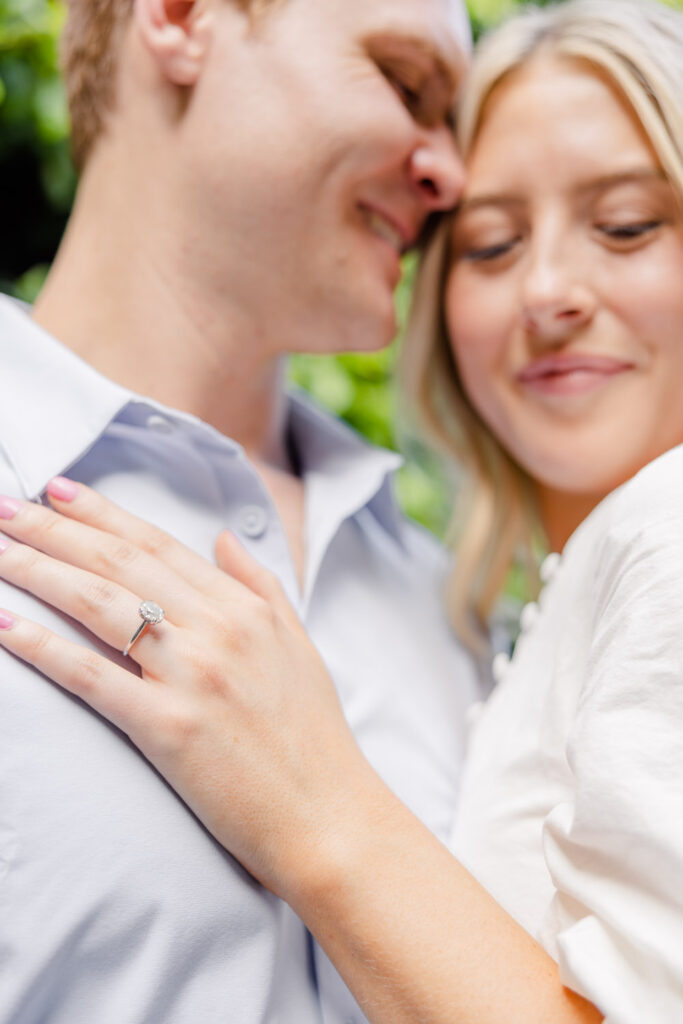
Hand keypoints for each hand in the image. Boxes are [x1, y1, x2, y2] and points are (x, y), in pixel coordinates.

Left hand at [0, 480, 367, 894]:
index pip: (158, 544)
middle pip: (119, 563)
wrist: (330, 817)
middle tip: (5, 508)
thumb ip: (261, 584)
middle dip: (55, 529)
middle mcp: (218, 630)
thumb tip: (223, 537)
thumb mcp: (299, 644)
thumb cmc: (314, 737)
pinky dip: (42, 647)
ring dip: (38, 571)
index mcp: (246, 608)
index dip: (102, 512)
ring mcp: (193, 675)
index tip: (58, 490)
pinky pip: (90, 676)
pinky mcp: (169, 728)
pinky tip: (4, 624)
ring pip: (98, 605)